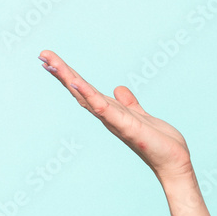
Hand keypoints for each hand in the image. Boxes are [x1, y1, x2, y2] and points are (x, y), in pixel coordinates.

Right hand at [39, 50, 193, 183]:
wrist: (173, 161)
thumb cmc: (158, 142)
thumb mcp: (140, 115)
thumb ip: (129, 103)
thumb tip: (118, 89)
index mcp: (111, 111)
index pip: (86, 89)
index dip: (70, 74)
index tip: (53, 60)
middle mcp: (108, 116)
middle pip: (80, 90)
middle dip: (62, 72)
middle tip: (43, 54)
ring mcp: (115, 121)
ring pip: (87, 96)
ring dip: (69, 79)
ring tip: (52, 63)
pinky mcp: (126, 126)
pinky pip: (104, 109)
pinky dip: (90, 96)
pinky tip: (77, 83)